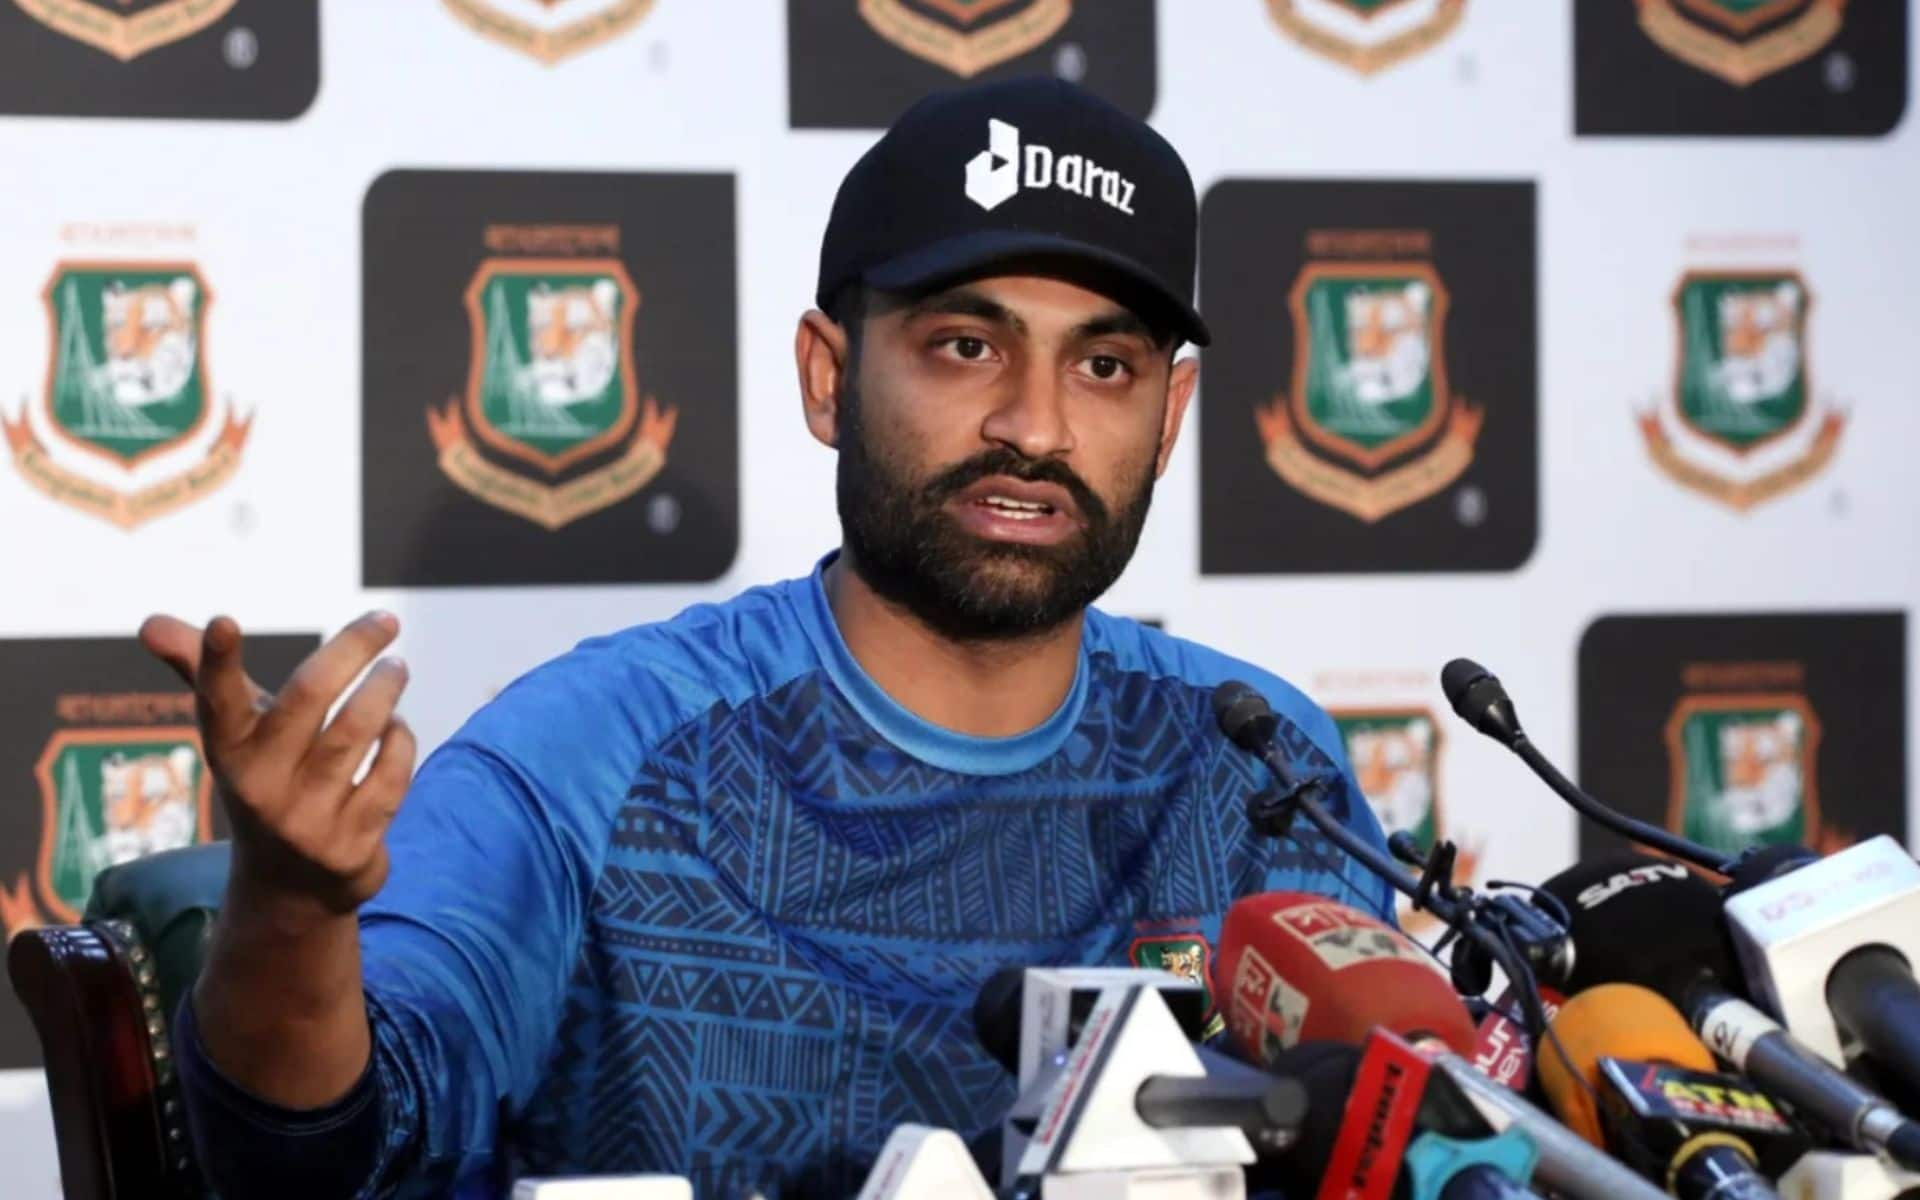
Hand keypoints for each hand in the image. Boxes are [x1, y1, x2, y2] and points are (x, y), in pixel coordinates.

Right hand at [140, 612, 415, 919]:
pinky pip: (391, 774)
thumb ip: (203, 674)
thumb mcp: (239, 736)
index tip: (223, 621)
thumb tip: (150, 623)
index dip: (216, 662)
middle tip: (386, 620)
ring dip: (384, 689)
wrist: (291, 890)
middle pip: (308, 697)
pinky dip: (400, 740)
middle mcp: (260, 787)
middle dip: (351, 648)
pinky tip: (395, 728)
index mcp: (228, 753)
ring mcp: (306, 820)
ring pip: (356, 731)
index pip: (217, 704)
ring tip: (395, 668)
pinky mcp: (350, 846)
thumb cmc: (268, 780)